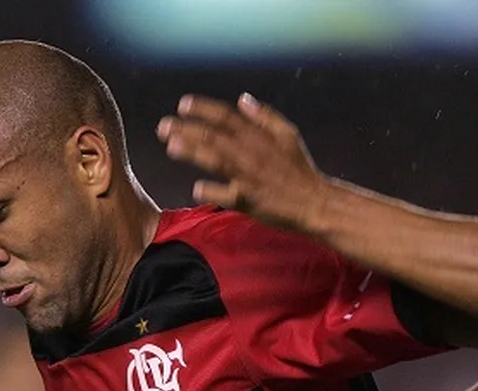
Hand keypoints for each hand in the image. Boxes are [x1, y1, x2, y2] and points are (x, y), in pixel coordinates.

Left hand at [156, 93, 328, 231]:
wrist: (314, 203)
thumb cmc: (299, 170)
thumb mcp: (288, 135)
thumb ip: (264, 116)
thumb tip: (242, 100)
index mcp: (259, 136)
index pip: (226, 117)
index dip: (203, 109)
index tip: (183, 105)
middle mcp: (251, 153)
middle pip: (214, 136)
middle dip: (187, 128)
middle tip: (163, 126)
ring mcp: (248, 177)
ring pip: (215, 159)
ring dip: (192, 151)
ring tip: (171, 146)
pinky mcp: (248, 201)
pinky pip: (225, 195)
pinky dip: (210, 190)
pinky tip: (195, 188)